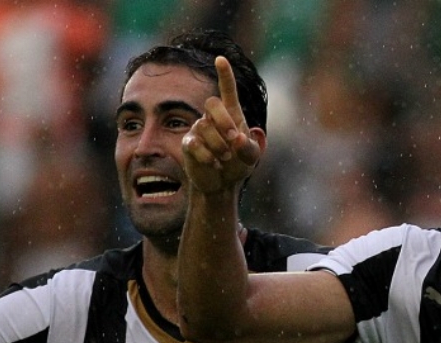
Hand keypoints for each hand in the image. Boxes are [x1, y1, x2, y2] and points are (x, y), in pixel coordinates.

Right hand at [181, 56, 261, 194]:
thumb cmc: (238, 164)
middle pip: (212, 103)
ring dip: (218, 144)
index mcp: (231, 114)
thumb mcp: (251, 157)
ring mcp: (198, 129)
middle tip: (234, 139)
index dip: (224, 75)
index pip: (227, 90)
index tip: (221, 59)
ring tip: (225, 158)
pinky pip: (194, 144)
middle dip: (224, 120)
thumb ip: (249, 147)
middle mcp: (212, 118)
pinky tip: (214, 164)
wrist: (222, 183)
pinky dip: (207, 156)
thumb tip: (237, 139)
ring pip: (204, 126)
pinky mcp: (189, 144)